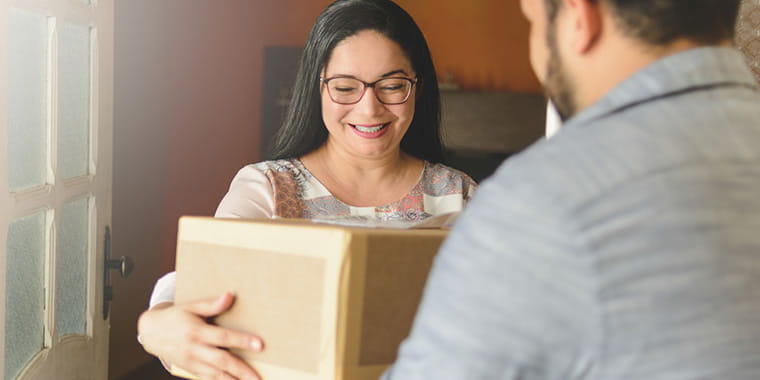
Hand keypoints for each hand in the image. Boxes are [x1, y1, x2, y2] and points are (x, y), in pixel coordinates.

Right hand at [137, 292, 263, 379]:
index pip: (223, 337)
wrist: (151, 333)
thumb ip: (211, 304)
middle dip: (241, 370)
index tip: (259, 345)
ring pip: (215, 375)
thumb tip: (229, 296)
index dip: (242, 341)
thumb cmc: (175, 317)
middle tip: (258, 377)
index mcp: (197, 331)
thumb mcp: (190, 306)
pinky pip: (206, 379)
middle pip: (221, 361)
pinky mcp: (190, 369)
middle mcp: (194, 349)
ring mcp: (192, 362)